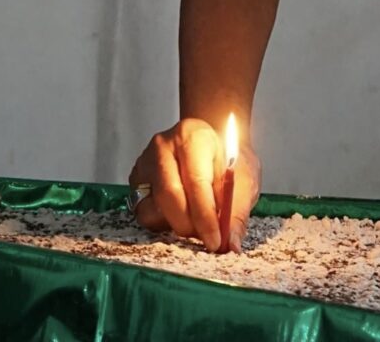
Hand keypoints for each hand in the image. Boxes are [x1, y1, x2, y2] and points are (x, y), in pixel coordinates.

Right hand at [129, 117, 260, 251]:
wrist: (214, 146)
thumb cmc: (229, 161)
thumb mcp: (243, 179)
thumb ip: (237, 211)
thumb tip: (231, 244)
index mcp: (193, 136)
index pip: (196, 181)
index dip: (205, 216)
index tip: (215, 241)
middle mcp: (163, 146)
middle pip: (169, 195)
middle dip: (189, 225)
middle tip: (207, 240)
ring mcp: (145, 162)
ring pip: (150, 209)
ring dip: (175, 226)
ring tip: (196, 223)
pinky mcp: (135, 180)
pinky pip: (143, 213)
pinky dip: (163, 223)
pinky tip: (181, 215)